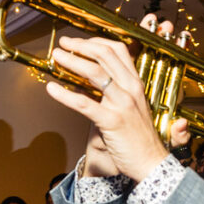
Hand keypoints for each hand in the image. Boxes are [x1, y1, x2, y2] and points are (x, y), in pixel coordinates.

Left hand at [48, 34, 171, 181]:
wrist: (151, 162)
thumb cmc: (139, 138)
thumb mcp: (132, 108)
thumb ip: (115, 93)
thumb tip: (90, 82)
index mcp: (136, 83)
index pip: (117, 50)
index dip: (95, 41)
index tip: (78, 42)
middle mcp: (131, 89)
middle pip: (104, 55)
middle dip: (80, 46)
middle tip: (63, 43)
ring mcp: (122, 104)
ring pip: (95, 73)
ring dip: (72, 61)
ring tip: (57, 57)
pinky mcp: (112, 122)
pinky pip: (84, 103)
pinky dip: (65, 94)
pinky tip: (52, 89)